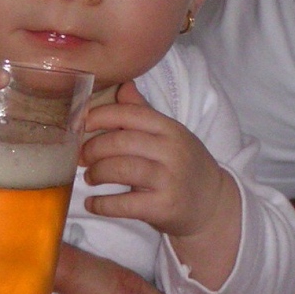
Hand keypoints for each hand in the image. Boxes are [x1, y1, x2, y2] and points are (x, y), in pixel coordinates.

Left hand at [82, 81, 240, 286]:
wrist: (213, 205)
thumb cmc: (184, 165)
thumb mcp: (170, 135)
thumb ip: (143, 112)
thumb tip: (123, 85)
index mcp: (170, 128)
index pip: (129, 114)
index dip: (100, 116)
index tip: (80, 124)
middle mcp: (172, 151)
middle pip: (121, 142)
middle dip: (93, 149)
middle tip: (82, 158)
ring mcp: (170, 180)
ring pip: (121, 169)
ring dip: (97, 173)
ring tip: (90, 178)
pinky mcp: (165, 208)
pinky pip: (125, 204)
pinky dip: (103, 204)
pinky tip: (93, 203)